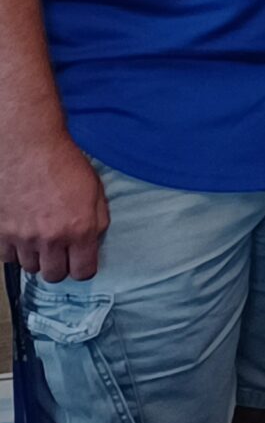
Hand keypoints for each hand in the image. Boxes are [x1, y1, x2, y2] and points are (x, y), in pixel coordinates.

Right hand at [0, 127, 108, 282]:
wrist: (26, 147)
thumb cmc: (64, 163)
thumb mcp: (95, 190)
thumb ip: (97, 221)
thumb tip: (93, 242)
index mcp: (79, 229)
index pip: (83, 272)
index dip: (83, 268)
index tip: (81, 262)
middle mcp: (50, 238)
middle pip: (54, 275)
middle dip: (60, 266)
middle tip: (60, 252)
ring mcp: (22, 237)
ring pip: (29, 267)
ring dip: (37, 257)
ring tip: (40, 239)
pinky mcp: (0, 232)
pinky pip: (7, 256)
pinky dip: (15, 250)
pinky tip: (22, 235)